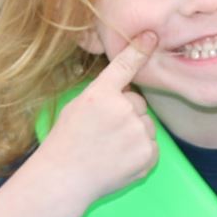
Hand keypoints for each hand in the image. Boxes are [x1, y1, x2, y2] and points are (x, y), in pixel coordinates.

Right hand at [33, 32, 160, 206]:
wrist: (64, 180)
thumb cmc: (65, 143)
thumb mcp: (76, 108)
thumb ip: (103, 95)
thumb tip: (127, 93)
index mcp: (101, 95)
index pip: (124, 66)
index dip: (138, 50)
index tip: (150, 36)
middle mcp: (122, 110)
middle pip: (138, 103)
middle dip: (127, 114)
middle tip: (104, 133)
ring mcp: (137, 133)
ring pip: (146, 125)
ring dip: (134, 134)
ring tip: (110, 150)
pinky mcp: (148, 155)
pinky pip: (152, 146)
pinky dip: (140, 153)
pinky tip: (119, 161)